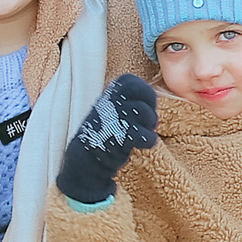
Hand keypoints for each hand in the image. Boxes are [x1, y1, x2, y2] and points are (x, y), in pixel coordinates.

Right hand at [56, 74, 159, 203]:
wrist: (85, 160)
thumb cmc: (103, 134)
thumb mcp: (112, 111)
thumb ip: (130, 104)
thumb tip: (155, 106)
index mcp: (108, 93)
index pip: (132, 81)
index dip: (144, 93)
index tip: (143, 105)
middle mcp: (112, 101)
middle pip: (145, 93)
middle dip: (151, 107)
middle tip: (148, 120)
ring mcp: (116, 118)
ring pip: (147, 114)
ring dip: (150, 126)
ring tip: (142, 134)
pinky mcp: (122, 137)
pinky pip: (147, 135)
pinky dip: (150, 141)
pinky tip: (143, 144)